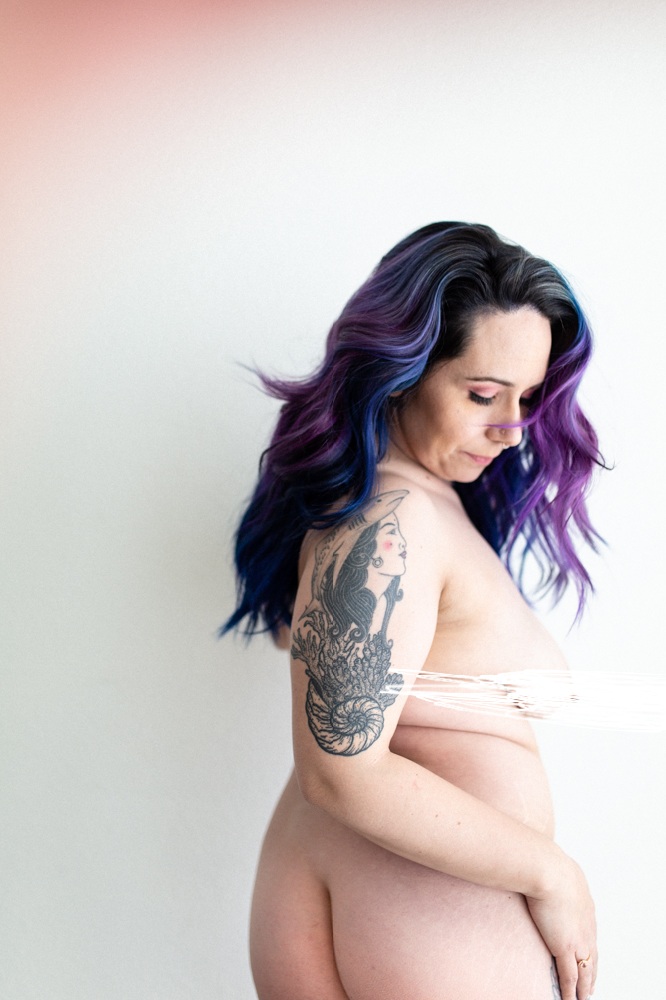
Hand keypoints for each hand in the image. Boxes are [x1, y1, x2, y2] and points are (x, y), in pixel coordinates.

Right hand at [526, 854, 596, 999]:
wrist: (545, 867)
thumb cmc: (544, 860)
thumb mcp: (553, 866)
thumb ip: (551, 874)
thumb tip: (538, 868)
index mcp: (585, 903)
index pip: (589, 931)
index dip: (588, 946)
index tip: (587, 954)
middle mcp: (586, 923)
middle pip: (593, 954)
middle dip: (592, 970)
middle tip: (591, 983)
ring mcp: (577, 937)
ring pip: (586, 970)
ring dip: (585, 986)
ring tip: (584, 997)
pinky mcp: (565, 947)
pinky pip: (570, 977)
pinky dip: (570, 991)